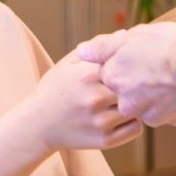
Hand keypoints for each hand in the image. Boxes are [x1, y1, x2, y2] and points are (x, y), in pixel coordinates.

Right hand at [22, 52, 144, 152]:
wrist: (37, 125)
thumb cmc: (55, 89)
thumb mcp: (67, 64)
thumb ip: (95, 49)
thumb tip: (124, 34)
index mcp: (86, 75)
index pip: (124, 63)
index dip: (129, 64)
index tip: (129, 66)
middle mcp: (94, 98)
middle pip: (133, 86)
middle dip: (134, 84)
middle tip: (134, 83)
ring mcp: (100, 121)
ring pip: (137, 107)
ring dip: (135, 103)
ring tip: (123, 101)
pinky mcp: (105, 140)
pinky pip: (135, 128)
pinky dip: (132, 122)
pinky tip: (120, 116)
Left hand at [77, 23, 175, 126]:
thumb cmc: (169, 47)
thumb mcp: (135, 35)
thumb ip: (106, 46)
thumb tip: (84, 51)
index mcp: (113, 75)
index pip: (108, 71)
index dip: (122, 61)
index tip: (136, 56)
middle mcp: (123, 99)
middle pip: (123, 89)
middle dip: (134, 79)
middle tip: (153, 67)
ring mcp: (142, 112)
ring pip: (141, 102)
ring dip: (150, 92)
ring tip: (167, 77)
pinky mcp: (162, 121)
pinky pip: (159, 111)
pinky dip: (165, 103)